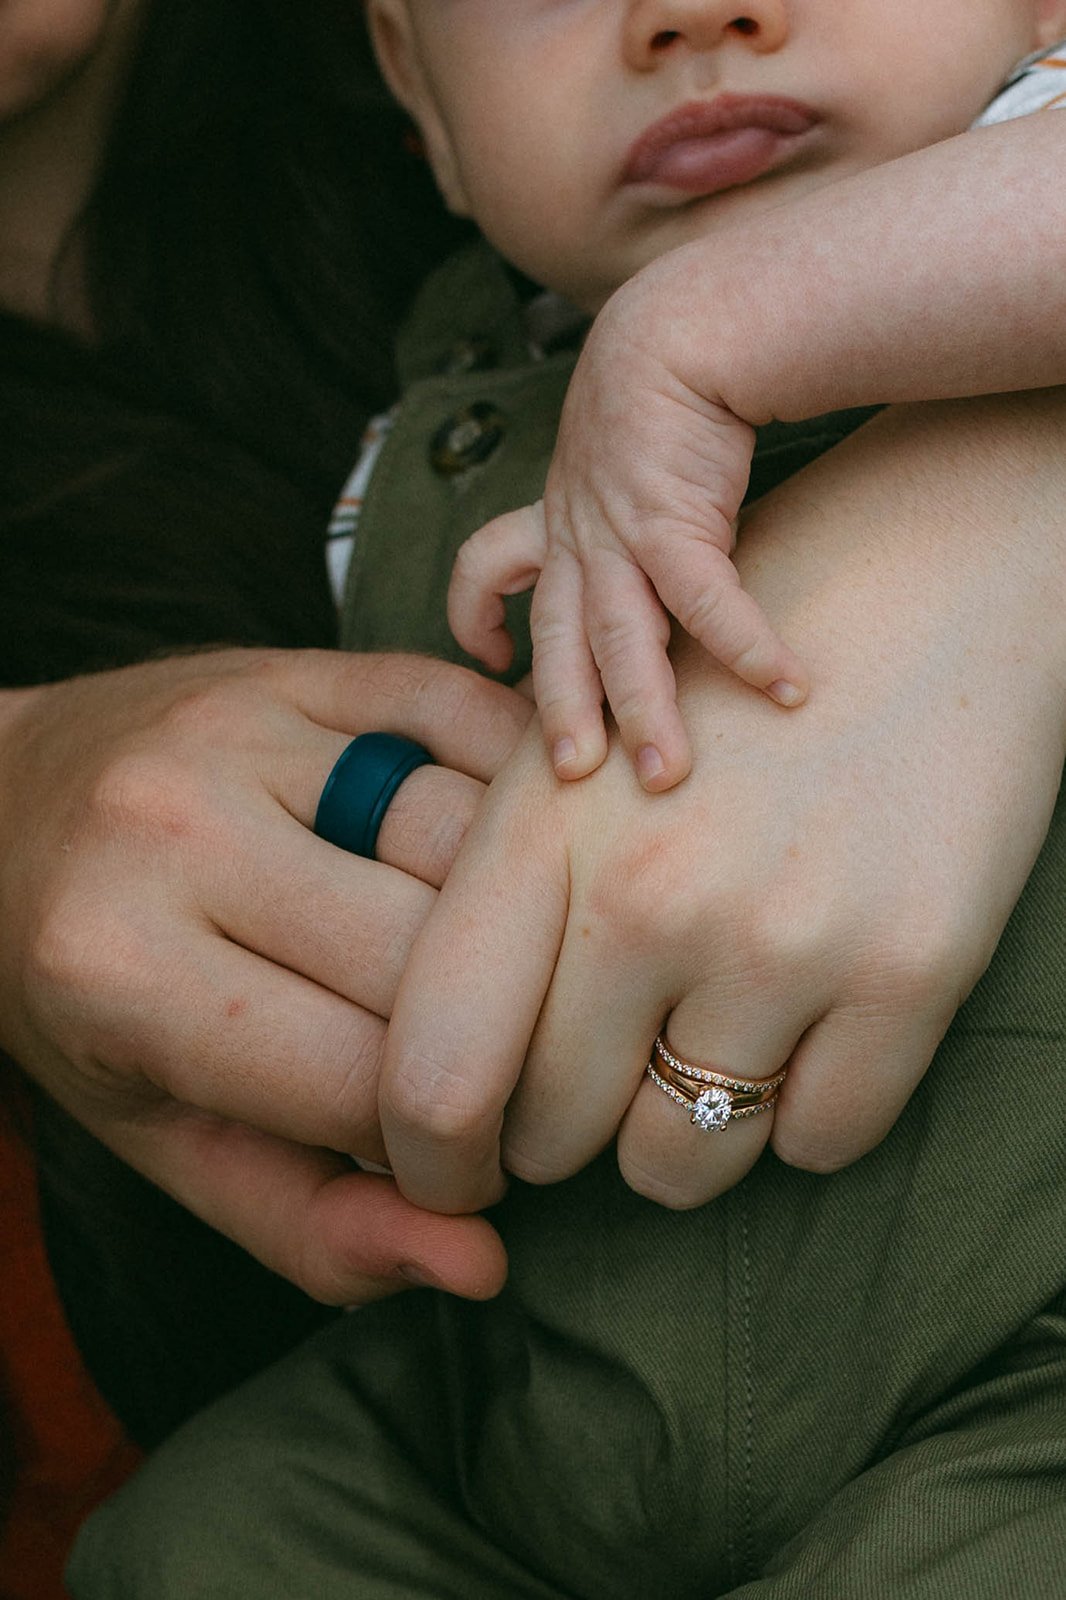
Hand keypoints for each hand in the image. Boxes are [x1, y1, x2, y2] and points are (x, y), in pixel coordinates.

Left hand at [0, 648, 530, 1300]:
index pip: (369, 1082)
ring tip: (510, 972)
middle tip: (495, 1070)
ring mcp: (245, 723)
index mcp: (117, 967)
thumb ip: (306, 1223)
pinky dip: (521, 792)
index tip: (456, 1162)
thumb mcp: (160, 1136)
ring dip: (525, 919)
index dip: (446, 1150)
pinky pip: (472, 722)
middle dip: (493, 1038)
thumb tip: (478, 1264)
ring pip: (476, 836)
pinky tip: (516, 858)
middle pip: (435, 957)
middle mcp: (176, 828)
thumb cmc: (83, 995)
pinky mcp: (307, 664)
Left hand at [383, 394, 1065, 1212]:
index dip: (425, 1154)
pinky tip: (803, 1027)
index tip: (458, 1163)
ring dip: (677, 1137)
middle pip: (552, 1138)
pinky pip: (818, 1145)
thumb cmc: (732, 665)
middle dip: (561, 1135)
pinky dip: (801, 1112)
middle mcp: (648, 896)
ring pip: (679, 1167)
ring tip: (701, 1046)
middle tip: (598, 1082)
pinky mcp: (909, 973)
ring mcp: (782, 941)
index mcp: (538, 830)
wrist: (933, 571)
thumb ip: (501, 895)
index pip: (431, 1074)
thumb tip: (445, 1068)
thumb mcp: (580, 744)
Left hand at [448, 265, 808, 794]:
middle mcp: (575, 532)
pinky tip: (785, 687)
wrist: (683, 318)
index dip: (475, 613)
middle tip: (575, 779)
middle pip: (555, 638)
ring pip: (618, 638)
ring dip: (643, 710)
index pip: (486, 565)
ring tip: (664, 772)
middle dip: (561, 713)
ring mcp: (617, 530)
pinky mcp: (673, 519)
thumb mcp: (617, 449)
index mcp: (555, 511)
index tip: (491, 658)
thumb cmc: (664, 385)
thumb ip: (618, 502)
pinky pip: (703, 600)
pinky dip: (744, 647)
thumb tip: (653, 542)